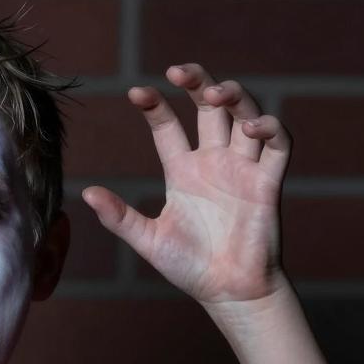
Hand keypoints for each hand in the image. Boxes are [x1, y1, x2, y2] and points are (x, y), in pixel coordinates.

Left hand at [82, 63, 291, 308]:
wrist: (228, 292)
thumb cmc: (189, 267)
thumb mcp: (148, 240)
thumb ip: (119, 216)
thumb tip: (85, 192)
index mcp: (183, 171)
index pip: (168, 126)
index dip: (154, 106)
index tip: (136, 93)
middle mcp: (213, 162)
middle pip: (210, 107)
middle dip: (198, 83)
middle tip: (179, 71)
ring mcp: (242, 169)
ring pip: (245, 115)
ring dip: (234, 96)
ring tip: (216, 92)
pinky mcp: (268, 182)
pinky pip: (278, 145)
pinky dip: (271, 127)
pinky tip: (252, 125)